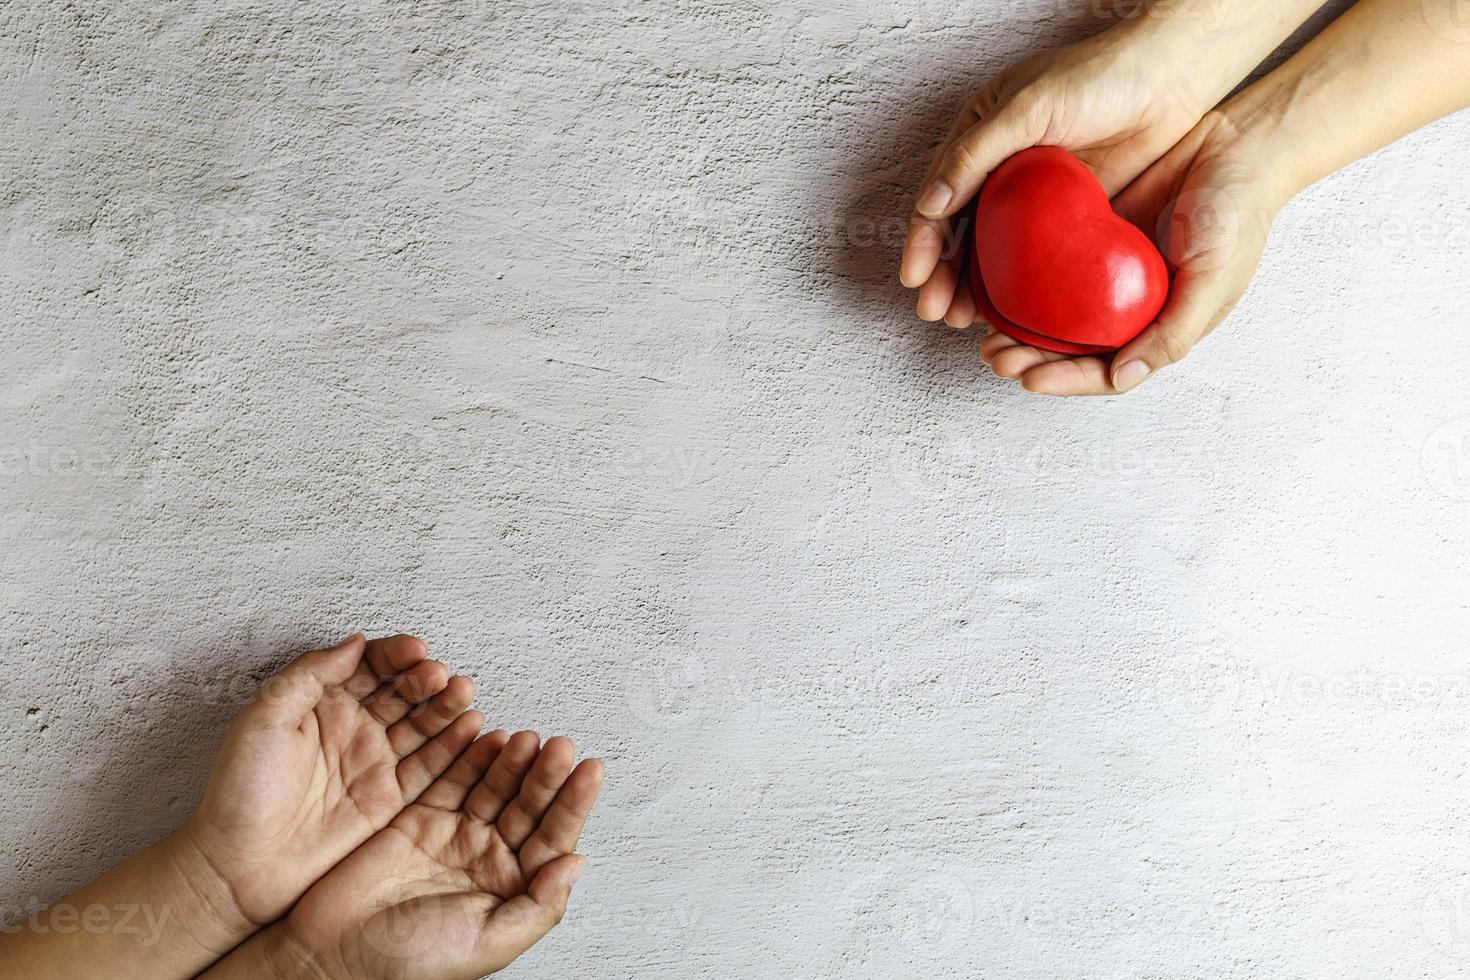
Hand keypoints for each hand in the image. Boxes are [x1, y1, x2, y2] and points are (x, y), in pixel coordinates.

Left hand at [179, 633, 483, 926]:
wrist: (238, 866)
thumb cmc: (240, 792)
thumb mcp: (263, 718)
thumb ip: (309, 675)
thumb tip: (355, 642)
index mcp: (322, 703)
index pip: (369, 666)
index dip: (395, 655)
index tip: (415, 650)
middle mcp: (354, 728)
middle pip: (402, 692)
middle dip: (426, 679)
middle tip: (439, 676)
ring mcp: (375, 763)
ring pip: (422, 725)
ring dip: (446, 706)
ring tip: (464, 692)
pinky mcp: (390, 799)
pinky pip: (429, 767)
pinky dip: (453, 746)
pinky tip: (471, 727)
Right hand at [263, 729, 603, 979]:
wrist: (334, 955)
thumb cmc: (409, 965)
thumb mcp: (486, 943)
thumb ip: (538, 907)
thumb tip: (576, 864)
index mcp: (512, 887)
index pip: (553, 837)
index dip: (572, 803)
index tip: (590, 771)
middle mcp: (489, 858)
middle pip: (528, 805)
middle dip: (545, 774)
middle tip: (559, 746)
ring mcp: (455, 834)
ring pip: (494, 786)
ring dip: (512, 761)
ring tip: (524, 738)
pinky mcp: (421, 818)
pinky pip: (452, 779)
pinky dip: (469, 757)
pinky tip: (486, 737)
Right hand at [899, 25, 1209, 327]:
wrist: (1170, 80)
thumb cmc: (1098, 76)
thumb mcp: (1027, 107)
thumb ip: (974, 154)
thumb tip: (930, 206)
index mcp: (978, 142)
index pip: (938, 199)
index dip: (923, 241)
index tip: (916, 278)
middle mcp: (999, 174)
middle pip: (959, 234)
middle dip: (942, 276)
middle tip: (936, 311)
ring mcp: (1034, 200)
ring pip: (992, 252)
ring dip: (973, 288)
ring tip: (965, 320)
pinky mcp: (1068, 219)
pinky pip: (1034, 259)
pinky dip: (1017, 286)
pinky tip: (1009, 310)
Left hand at [981, 110, 1287, 393]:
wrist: (1237, 143)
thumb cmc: (1239, 213)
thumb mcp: (1215, 277)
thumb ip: (1175, 330)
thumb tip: (1122, 378)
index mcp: (1159, 327)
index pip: (1105, 371)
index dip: (1066, 380)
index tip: (1028, 378)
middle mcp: (1128, 306)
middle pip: (1070, 349)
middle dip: (1030, 359)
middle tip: (994, 356)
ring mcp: (1107, 272)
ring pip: (1053, 313)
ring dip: (1018, 328)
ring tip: (984, 332)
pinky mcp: (1090, 235)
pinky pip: (1049, 265)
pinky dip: (1023, 281)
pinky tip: (994, 283)